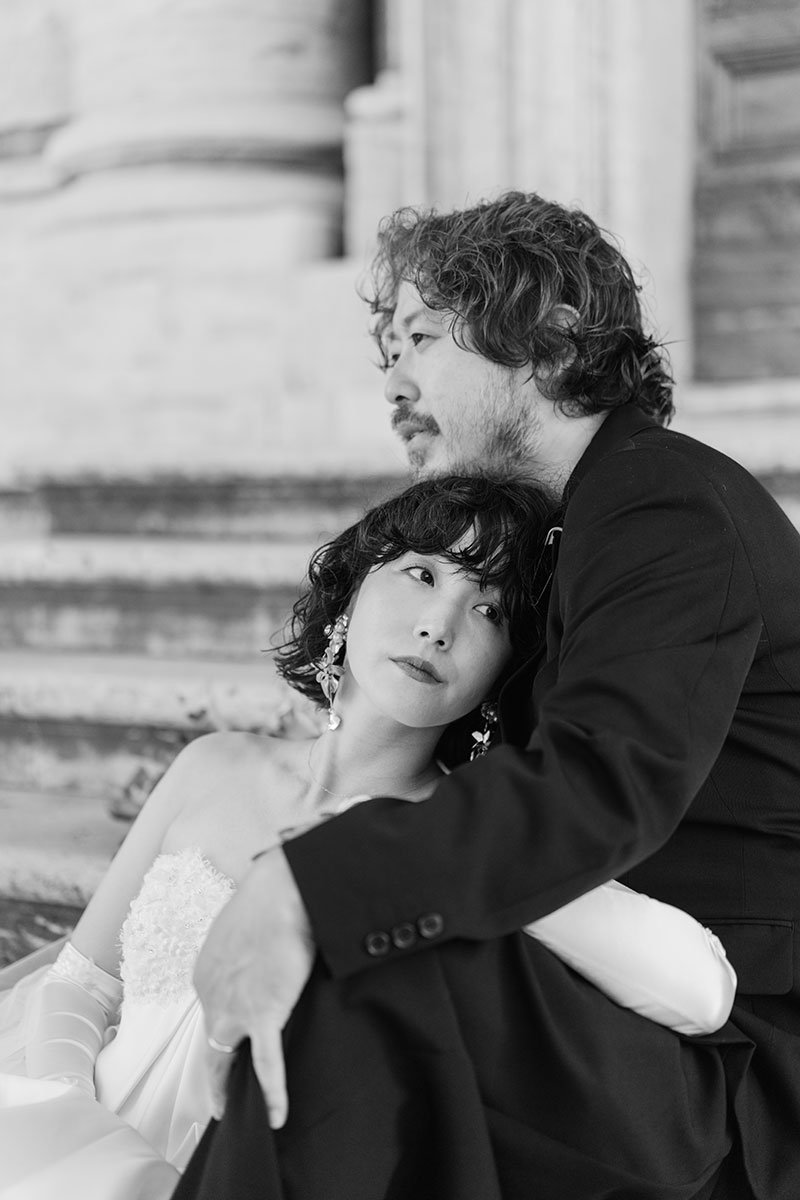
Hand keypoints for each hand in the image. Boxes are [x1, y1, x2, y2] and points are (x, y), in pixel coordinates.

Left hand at [193, 845, 314, 1127]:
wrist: (282, 890)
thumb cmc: (270, 897)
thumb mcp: (246, 926)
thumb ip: (246, 948)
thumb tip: (262, 950)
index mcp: (205, 971)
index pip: (211, 1009)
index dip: (222, 1028)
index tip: (232, 1039)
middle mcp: (210, 994)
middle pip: (211, 1040)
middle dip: (214, 1069)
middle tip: (220, 1095)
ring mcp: (233, 1008)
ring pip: (225, 1059)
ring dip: (228, 1088)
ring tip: (233, 1110)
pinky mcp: (263, 1015)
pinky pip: (266, 1064)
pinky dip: (273, 1091)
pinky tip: (277, 1114)